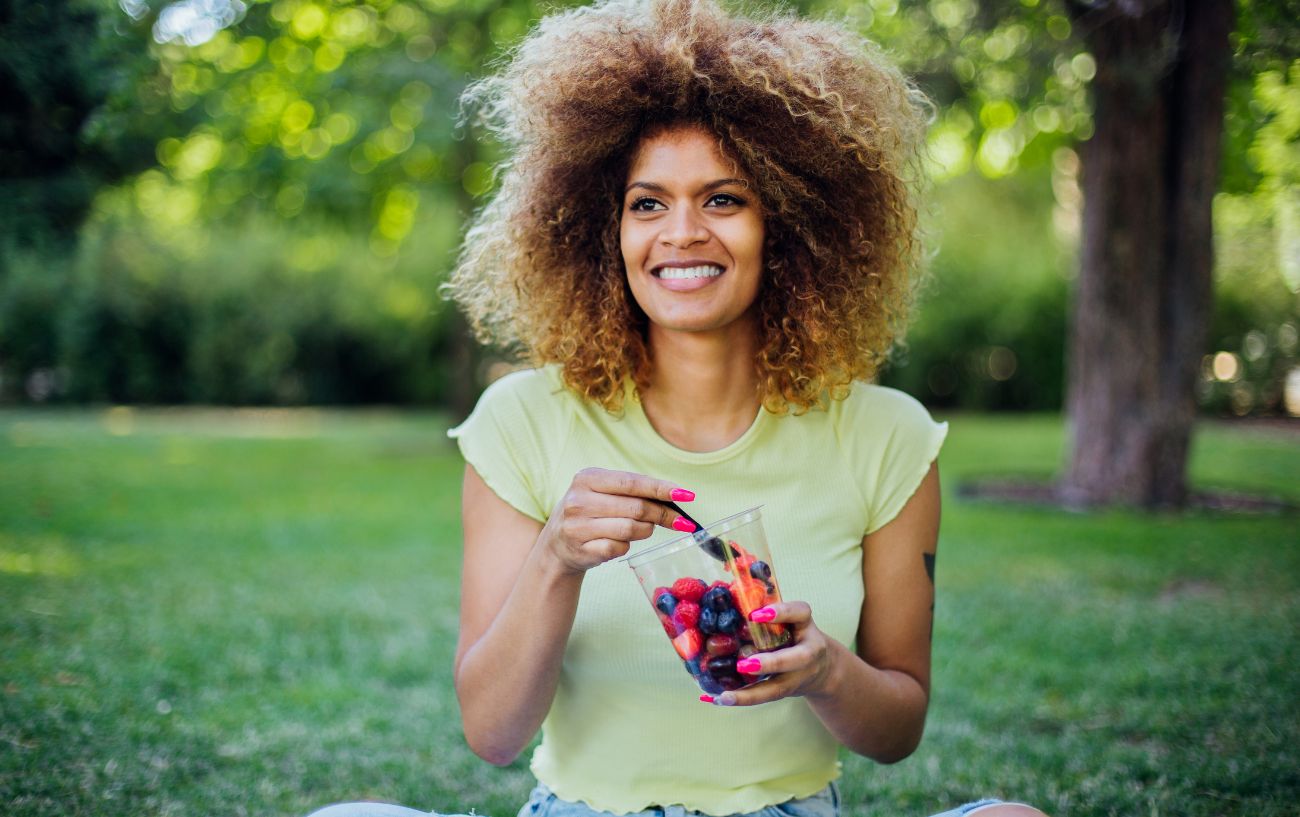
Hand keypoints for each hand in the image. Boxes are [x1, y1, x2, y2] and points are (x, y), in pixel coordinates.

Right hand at [539, 467, 694, 574]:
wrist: (556, 546)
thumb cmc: (589, 513)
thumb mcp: (601, 493)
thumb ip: (632, 492)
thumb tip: (675, 498)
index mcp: (587, 478)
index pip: (632, 482)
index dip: (662, 489)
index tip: (687, 496)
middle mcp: (579, 500)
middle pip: (636, 507)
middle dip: (663, 514)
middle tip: (681, 522)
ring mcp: (578, 527)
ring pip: (631, 529)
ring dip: (646, 531)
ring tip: (644, 529)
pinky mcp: (582, 550)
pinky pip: (620, 548)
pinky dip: (627, 546)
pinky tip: (619, 542)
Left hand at [706, 601, 837, 705]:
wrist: (824, 670)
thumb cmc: (796, 636)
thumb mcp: (791, 620)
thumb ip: (768, 611)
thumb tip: (726, 590)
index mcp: (806, 626)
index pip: (799, 612)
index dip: (781, 612)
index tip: (757, 614)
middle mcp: (808, 652)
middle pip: (794, 659)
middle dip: (770, 663)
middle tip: (744, 664)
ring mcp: (799, 676)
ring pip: (778, 688)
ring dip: (750, 694)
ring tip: (724, 696)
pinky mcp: (787, 692)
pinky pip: (765, 698)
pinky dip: (741, 700)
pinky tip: (718, 700)